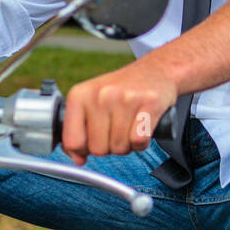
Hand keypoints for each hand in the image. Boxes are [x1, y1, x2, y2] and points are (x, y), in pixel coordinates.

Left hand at [62, 62, 177, 165]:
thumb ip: (78, 131)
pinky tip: (142, 127)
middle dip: (109, 147)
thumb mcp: (91, 103)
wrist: (156, 70)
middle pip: (97, 149)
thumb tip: (78, 159)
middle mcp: (101, 94)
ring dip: (127, 144)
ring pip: (119, 148)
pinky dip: (142, 142)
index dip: (84, 150)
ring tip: (130, 126)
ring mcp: (125, 98)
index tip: (93, 140)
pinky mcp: (149, 103)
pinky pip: (139, 141)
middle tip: (116, 129)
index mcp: (80, 94)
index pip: (72, 142)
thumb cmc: (121, 90)